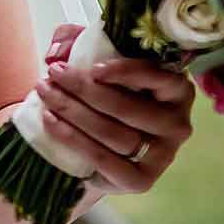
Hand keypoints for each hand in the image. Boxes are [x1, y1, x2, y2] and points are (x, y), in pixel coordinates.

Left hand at [35, 23, 195, 194]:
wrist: (102, 148)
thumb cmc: (107, 97)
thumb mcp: (97, 62)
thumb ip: (78, 42)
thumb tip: (57, 50)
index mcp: (177, 91)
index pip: (160, 78)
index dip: (127, 72)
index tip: (94, 68)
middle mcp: (177, 125)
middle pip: (127, 108)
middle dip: (84, 89)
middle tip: (53, 74)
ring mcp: (162, 156)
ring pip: (113, 134)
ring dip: (73, 112)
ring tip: (45, 93)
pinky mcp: (141, 180)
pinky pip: (103, 159)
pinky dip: (72, 138)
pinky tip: (50, 120)